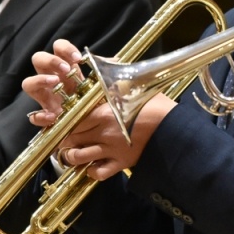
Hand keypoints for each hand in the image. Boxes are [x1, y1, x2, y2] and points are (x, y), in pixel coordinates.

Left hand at [25, 37, 171, 179]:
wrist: (174, 127)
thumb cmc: (154, 103)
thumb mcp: (132, 84)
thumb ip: (112, 75)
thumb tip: (102, 60)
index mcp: (103, 112)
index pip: (72, 119)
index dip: (62, 121)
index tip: (60, 120)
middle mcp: (103, 132)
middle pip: (71, 138)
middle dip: (64, 138)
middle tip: (63, 137)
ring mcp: (111, 150)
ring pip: (80, 157)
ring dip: (72, 157)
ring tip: (72, 154)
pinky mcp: (122, 163)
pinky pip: (99, 173)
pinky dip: (91, 172)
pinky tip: (91, 167)